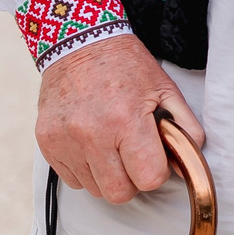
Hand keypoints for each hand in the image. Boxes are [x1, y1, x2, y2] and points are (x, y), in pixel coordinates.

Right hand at [36, 34, 203, 204]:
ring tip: (109, 143)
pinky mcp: (47, 142)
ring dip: (106, 174)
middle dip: (131, 180)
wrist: (78, 41)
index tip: (152, 156)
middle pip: (119, 193)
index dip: (156, 171)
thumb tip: (187, 166)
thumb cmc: (124, 64)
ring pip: (94, 189)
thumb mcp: (164, 88)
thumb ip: (184, 128)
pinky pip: (71, 179)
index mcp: (126, 119)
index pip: (149, 179)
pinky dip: (83, 168)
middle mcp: (92, 133)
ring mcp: (65, 140)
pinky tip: (89, 143)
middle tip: (131, 155)